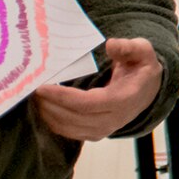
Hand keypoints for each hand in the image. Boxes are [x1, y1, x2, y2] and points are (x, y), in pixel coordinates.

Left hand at [33, 38, 164, 140]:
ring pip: (69, 128)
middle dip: (49, 105)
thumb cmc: (141, 68)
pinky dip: (53, 121)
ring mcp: (104, 130)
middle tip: (30, 90)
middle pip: (74, 118)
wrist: (148, 91)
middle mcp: (114, 120)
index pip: (88, 104)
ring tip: (34, 98)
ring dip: (48, 114)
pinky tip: (43, 107)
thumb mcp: (142, 51)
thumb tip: (110, 45)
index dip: (63, 97)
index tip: (42, 87)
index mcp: (123, 100)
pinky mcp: (94, 134)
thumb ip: (130, 47)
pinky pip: (69, 132)